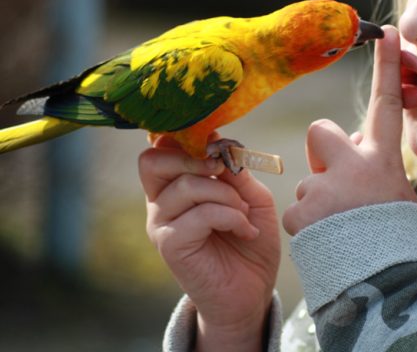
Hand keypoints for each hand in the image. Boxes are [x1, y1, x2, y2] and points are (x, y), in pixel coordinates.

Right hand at [139, 135, 280, 350]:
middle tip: (224, 170)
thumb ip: (235, 171)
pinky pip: (200, 214)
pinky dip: (230, 216)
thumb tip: (220, 142)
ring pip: (186, 185)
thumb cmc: (249, 240)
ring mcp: (161, 224)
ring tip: (244, 214)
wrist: (251, 290)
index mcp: (176, 184)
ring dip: (226, 195)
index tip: (218, 144)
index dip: (186, 137)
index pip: (160, 147)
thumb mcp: (250, 197)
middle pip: (153, 160)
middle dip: (194, 157)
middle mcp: (161, 202)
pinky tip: (245, 231)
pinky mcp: (170, 245)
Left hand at [283, 25, 416, 234]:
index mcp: (383, 160)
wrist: (388, 284)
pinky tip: (328, 241)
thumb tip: (351, 144)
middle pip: (320, 132)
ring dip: (319, 203)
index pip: (387, 104)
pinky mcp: (302, 212)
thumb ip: (372, 167)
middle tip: (338, 185)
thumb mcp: (395, 196)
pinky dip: (308, 227)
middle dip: (323, 153)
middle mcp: (354, 166)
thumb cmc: (394, 239)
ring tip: (341, 229)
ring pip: (309, 183)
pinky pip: (297, 213)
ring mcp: (326, 188)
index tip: (386, 33)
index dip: (386, 67)